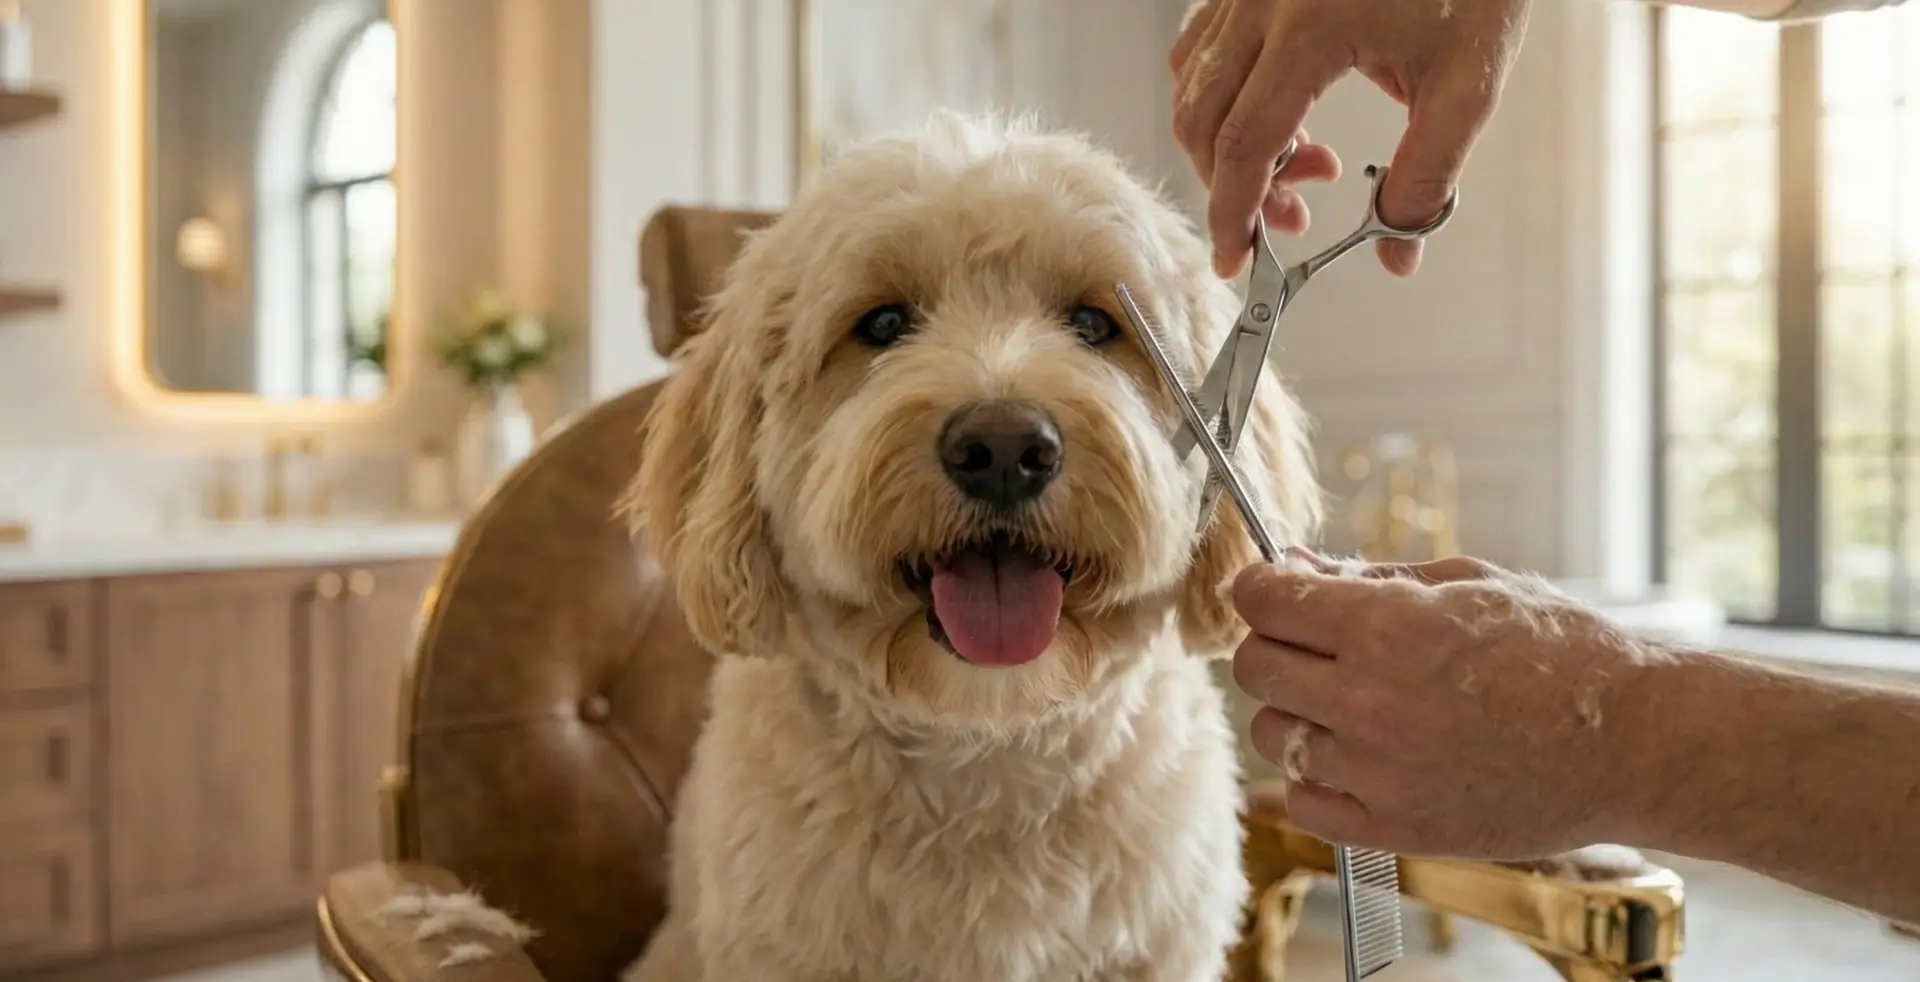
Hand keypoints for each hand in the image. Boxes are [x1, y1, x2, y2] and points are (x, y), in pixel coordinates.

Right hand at [1170, 0, 1532, 278]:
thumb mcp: (1466, 86)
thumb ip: (1428, 177)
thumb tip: (1398, 250)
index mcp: (1310, 30)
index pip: (1243, 146)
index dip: (1232, 215)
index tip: (1237, 260)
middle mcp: (1262, 3)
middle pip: (1202, 123)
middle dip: (1234, 188)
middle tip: (1293, 216)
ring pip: (1192, 87)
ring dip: (1228, 145)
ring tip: (1304, 159)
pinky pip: (1203, 50)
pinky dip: (1222, 99)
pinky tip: (1278, 113)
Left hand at [1229, 553, 1665, 860]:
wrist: (1632, 741)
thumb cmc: (1560, 651)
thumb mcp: (1467, 584)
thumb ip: (1369, 576)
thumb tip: (1294, 564)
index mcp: (1385, 628)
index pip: (1262, 601)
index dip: (1259, 587)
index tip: (1269, 588)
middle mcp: (1369, 702)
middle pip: (1253, 667)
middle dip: (1273, 644)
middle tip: (1311, 644)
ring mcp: (1379, 773)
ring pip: (1271, 733)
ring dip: (1295, 713)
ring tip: (1349, 704)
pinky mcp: (1395, 829)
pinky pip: (1303, 801)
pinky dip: (1316, 777)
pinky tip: (1357, 757)